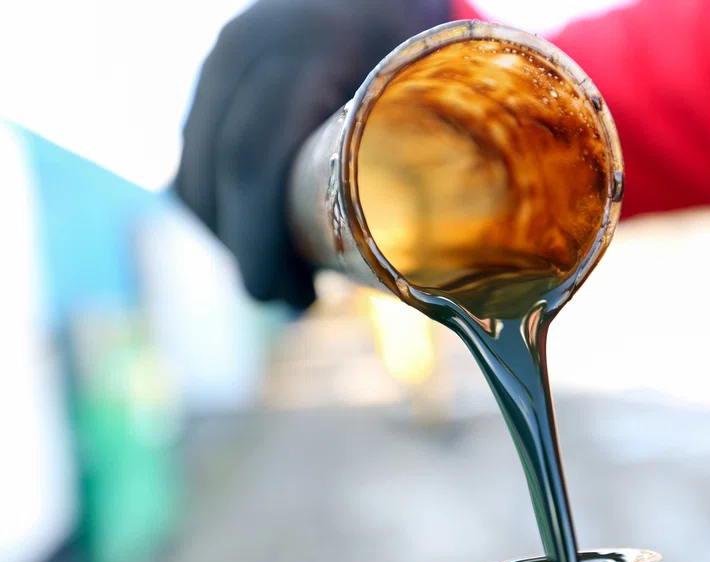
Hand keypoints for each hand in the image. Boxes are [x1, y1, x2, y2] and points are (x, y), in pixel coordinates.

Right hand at [174, 0, 448, 307]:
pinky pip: (195, 152)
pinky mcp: (215, 77)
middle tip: (287, 299)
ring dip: (228, 233)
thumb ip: (429, 142)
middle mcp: (246, 48)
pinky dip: (216, 205)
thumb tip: (440, 258)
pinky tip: (252, 237)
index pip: (250, 156)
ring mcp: (222, 60)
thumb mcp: (426, 80)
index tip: (277, 294)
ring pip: (197, 165)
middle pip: (216, 170)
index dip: (253, 238)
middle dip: (243, 249)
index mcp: (303, 45)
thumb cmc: (422, 41)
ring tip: (281, 278)